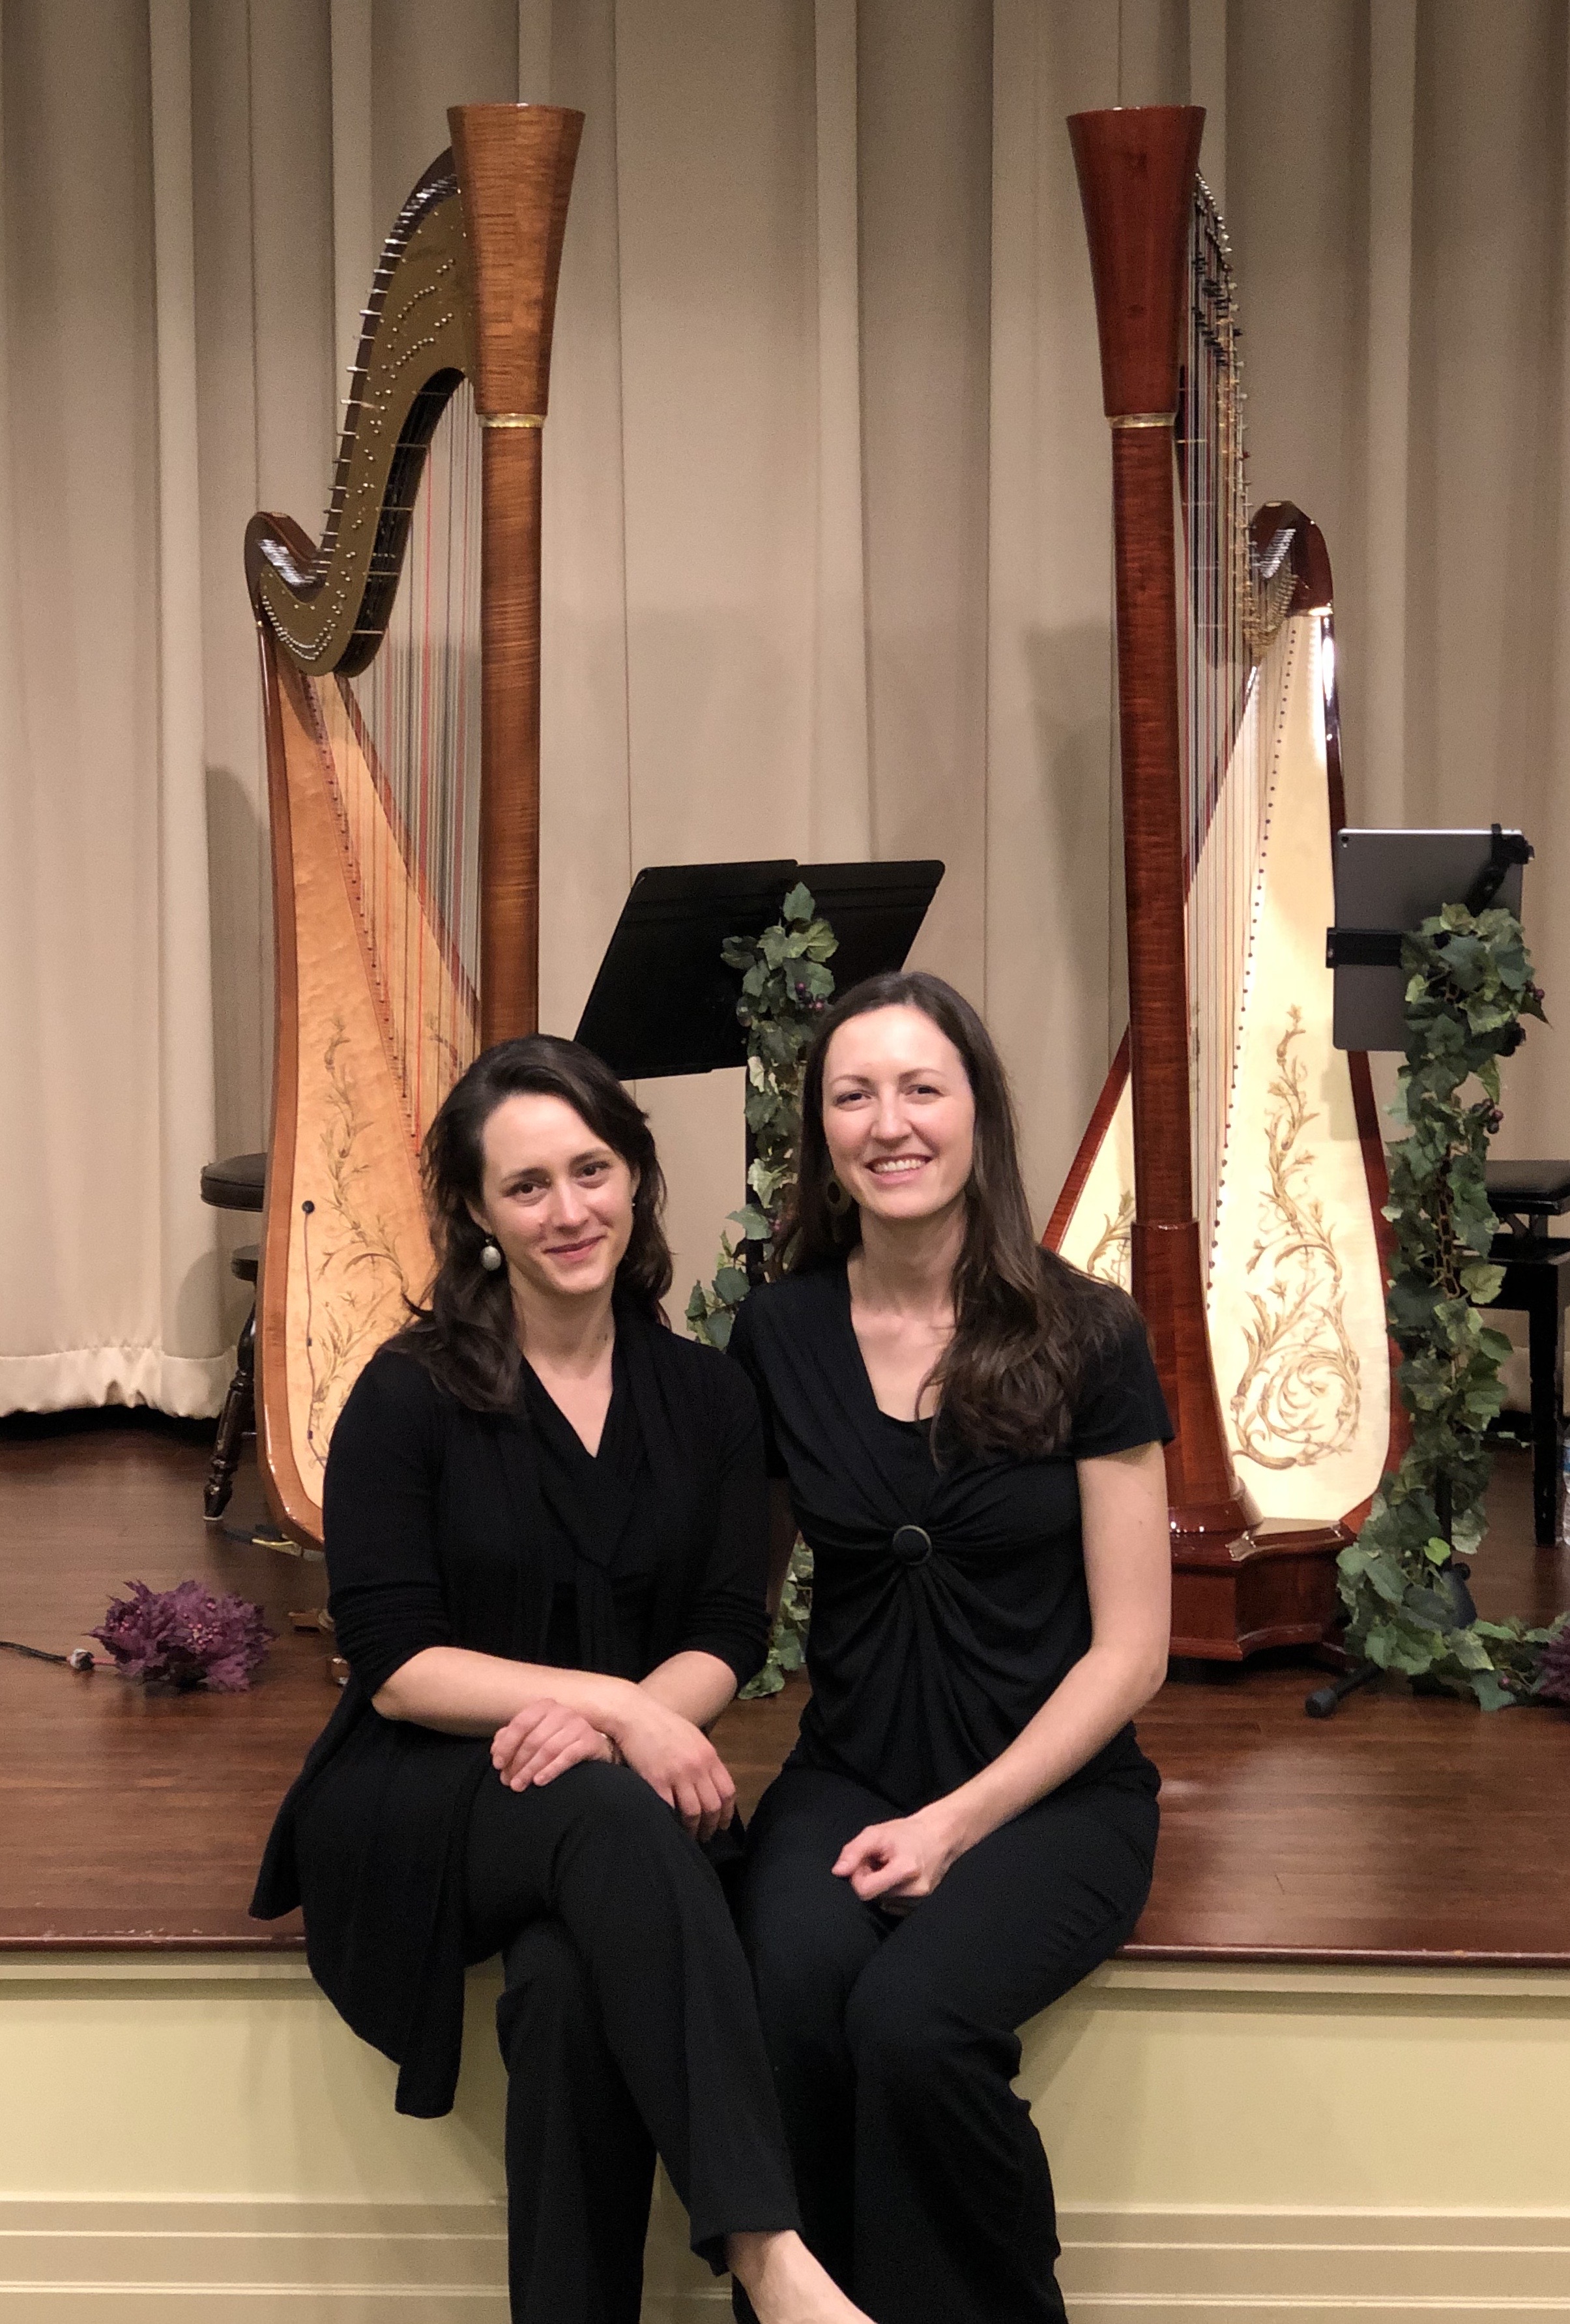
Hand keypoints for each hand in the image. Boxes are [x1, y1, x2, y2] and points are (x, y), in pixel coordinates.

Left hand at [491, 1699, 614, 1790]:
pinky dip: (552, 1769)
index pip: (521, 1723)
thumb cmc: (557, 1740)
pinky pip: (568, 1756)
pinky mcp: (591, 1741)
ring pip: (549, 1749)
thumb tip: (495, 1749)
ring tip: (519, 1785)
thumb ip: (513, 1738)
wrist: (591, 1745)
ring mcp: (578, 1725)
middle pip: (533, 1739)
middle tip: (509, 1782)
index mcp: (545, 1707)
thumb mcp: (534, 1734)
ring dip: (530, 1769)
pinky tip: (539, 1781)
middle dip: (517, 1763)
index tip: (497, 1764)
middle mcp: (562, 1712)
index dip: (507, 1745)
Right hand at [611, 1693, 735, 1843]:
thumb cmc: (661, 1725)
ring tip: (688, 1837)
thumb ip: (702, 1760)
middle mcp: (697, 1766)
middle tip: (705, 1837)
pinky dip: (672, 1822)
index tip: (721, 1825)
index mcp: (708, 1755)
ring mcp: (678, 1774)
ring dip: (693, 1829)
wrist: (634, 1714)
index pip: (727, 1792)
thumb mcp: (691, 1737)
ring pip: (693, 1813)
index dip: (726, 1813)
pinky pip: (669, 1809)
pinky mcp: (656, 1781)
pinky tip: (670, 1827)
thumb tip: (708, 1784)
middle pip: (712, 1806)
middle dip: (711, 1826)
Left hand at [833, 1807, 962, 1912]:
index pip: (864, 1890)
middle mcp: (913, 1890)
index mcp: (904, 1870)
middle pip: (873, 1897)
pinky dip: (890, 1894)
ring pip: (882, 1902)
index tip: (865, 1863)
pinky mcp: (921, 1905)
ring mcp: (919, 1901)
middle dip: (870, 1879)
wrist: (940, 1836)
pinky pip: (893, 1906)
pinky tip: (897, 1879)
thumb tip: (838, 1872)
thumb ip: (854, 1851)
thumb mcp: (876, 1833)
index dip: (858, 1877)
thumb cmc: (908, 1833)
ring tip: (891, 1868)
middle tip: (880, 1862)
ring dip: (880, 1887)